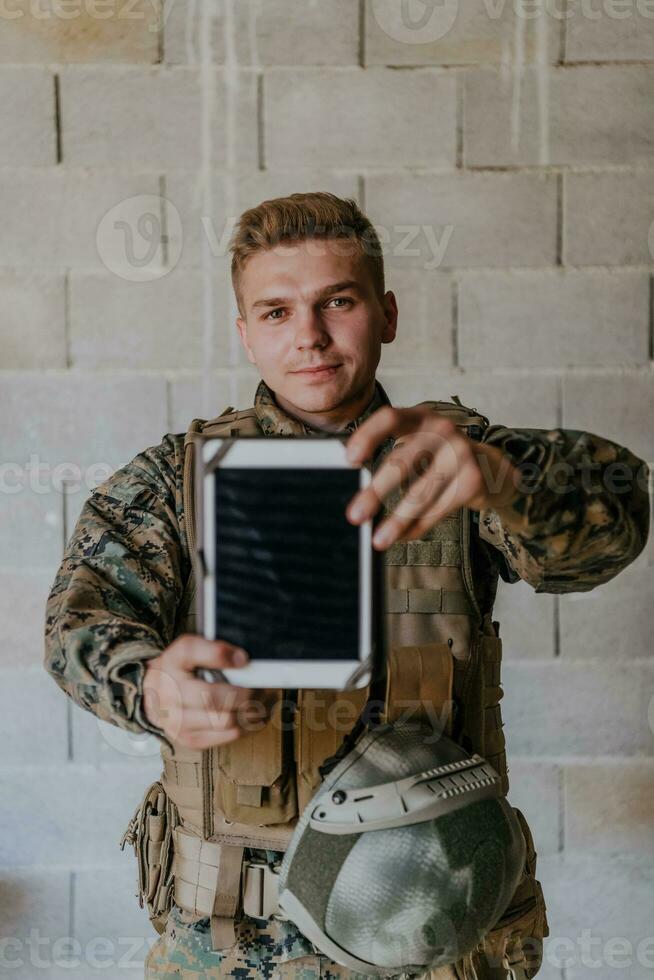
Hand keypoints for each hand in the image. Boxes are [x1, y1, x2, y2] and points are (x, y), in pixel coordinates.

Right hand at [143, 635, 275, 749]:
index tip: (243, 658)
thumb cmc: (179, 670)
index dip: (221, 655)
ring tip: (264, 700)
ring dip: (253, 710)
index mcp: (172, 664)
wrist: (153, 696)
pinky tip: (255, 714)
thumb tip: (242, 659)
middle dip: (247, 692)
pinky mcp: (190, 739)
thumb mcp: (189, 649)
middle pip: (216, 697)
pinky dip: (249, 724)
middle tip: (264, 686)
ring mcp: (179, 721)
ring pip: (227, 721)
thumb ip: (213, 648)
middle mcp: (171, 695)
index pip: (193, 653)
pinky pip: (229, 735)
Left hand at [344, 405, 520, 549]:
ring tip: (379, 540)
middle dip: (376, 492)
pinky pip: (438, 509)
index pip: (390, 419)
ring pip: (422, 493)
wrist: (489, 466)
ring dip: (397, 521)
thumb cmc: (439, 455)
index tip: (349, 459)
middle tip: (355, 515)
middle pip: (402, 462)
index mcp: (420, 418)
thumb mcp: (418, 443)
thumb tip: (356, 490)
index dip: (368, 436)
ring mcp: (460, 454)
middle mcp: (441, 430)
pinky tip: (404, 535)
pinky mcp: (472, 480)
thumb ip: (391, 456)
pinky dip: (418, 526)